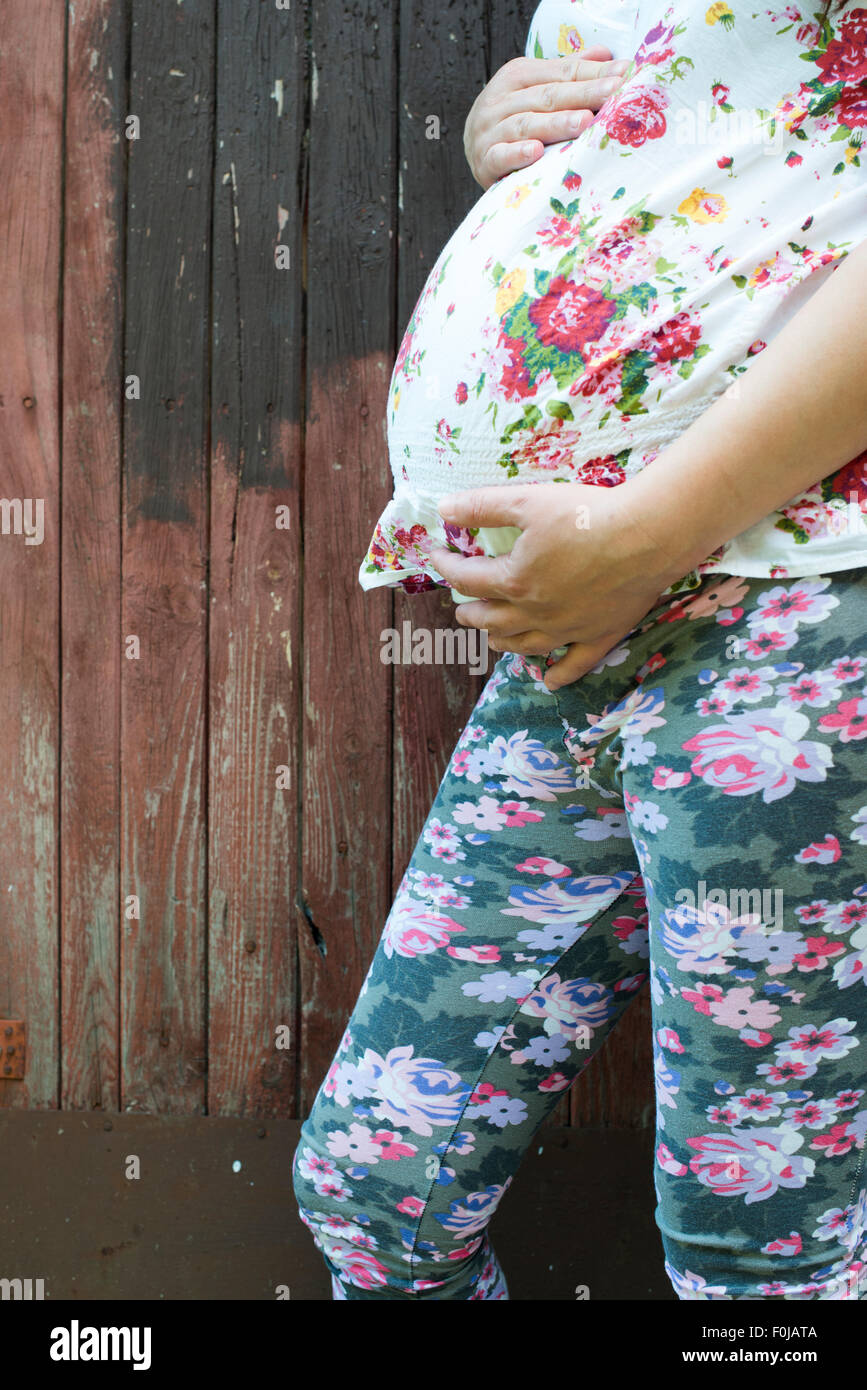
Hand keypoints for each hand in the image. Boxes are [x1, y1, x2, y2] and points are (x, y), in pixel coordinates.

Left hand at [429, 481, 685, 690]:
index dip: (445, 566)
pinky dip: (558, 675)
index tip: (438, 556)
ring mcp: (566, 630)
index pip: (466, 580)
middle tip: (462, 607)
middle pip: (489, 620)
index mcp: (514, 581)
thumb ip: (483, 506)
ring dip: (501, 641)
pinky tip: (548, 681)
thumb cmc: (587, 514)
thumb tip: (444, 509)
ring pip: (523, 646)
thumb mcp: (527, 501)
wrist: (647, 537)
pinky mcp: (599, 636)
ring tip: (492, 637)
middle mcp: (535, 613)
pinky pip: (573, 665)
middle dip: (469, 612)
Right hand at [463, 52, 630, 189]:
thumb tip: (605, 54)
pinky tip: (535, 152)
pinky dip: (517, 154)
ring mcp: (490, 130)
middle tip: (612, 93)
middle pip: (547, 95)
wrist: (473, 150)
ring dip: (556, 124)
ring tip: (584, 122)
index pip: (561, 72)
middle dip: (583, 93)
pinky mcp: (483, 159)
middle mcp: (500, 99)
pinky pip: (500, 155)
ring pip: (526, 123)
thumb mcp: (536, 89)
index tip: (623, 74)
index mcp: (517, 75)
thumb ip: (567, 74)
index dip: (593, 72)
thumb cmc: (513, 118)